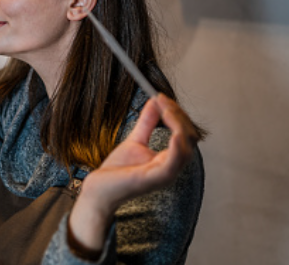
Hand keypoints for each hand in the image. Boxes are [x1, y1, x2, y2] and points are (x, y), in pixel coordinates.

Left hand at [68, 94, 199, 254]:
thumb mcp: (135, 140)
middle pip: (189, 138)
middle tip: (163, 101)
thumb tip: (154, 101)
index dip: (177, 114)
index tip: (161, 97)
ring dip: (178, 125)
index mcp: (169, 160)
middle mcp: (171, 168)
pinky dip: (176, 148)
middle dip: (178, 116)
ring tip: (165, 109)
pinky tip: (173, 134)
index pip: (185, 134)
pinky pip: (173, 164)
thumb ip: (147, 122)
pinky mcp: (154, 179)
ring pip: (186, 148)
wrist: (99, 190)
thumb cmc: (117, 172)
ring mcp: (164, 175)